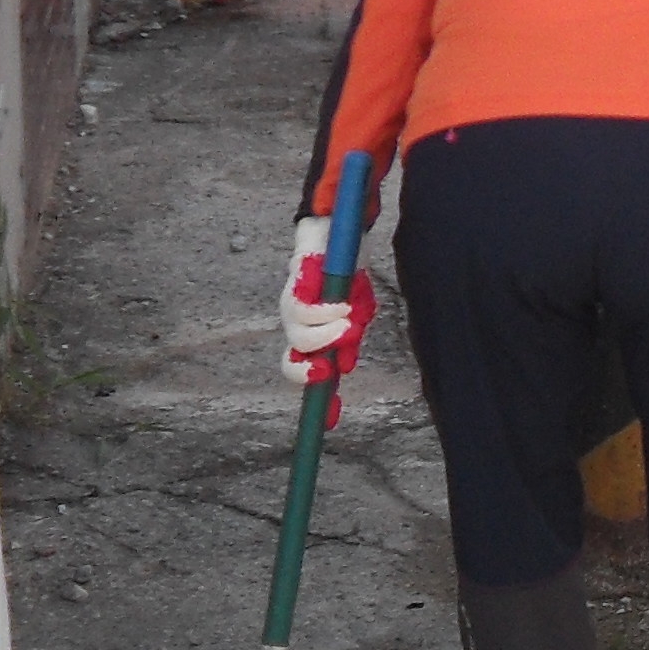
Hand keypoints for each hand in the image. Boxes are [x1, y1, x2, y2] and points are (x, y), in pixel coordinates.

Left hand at [278, 213, 378, 414]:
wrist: (337, 228)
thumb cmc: (346, 270)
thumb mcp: (358, 308)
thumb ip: (351, 336)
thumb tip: (344, 365)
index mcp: (312, 335)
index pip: (311, 373)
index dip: (320, 400)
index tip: (330, 421)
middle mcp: (296, 326)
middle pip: (290, 364)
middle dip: (307, 374)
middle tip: (327, 371)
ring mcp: (291, 307)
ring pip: (299, 340)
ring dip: (326, 337)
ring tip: (348, 322)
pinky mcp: (294, 285)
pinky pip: (303, 311)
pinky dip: (324, 315)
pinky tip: (341, 307)